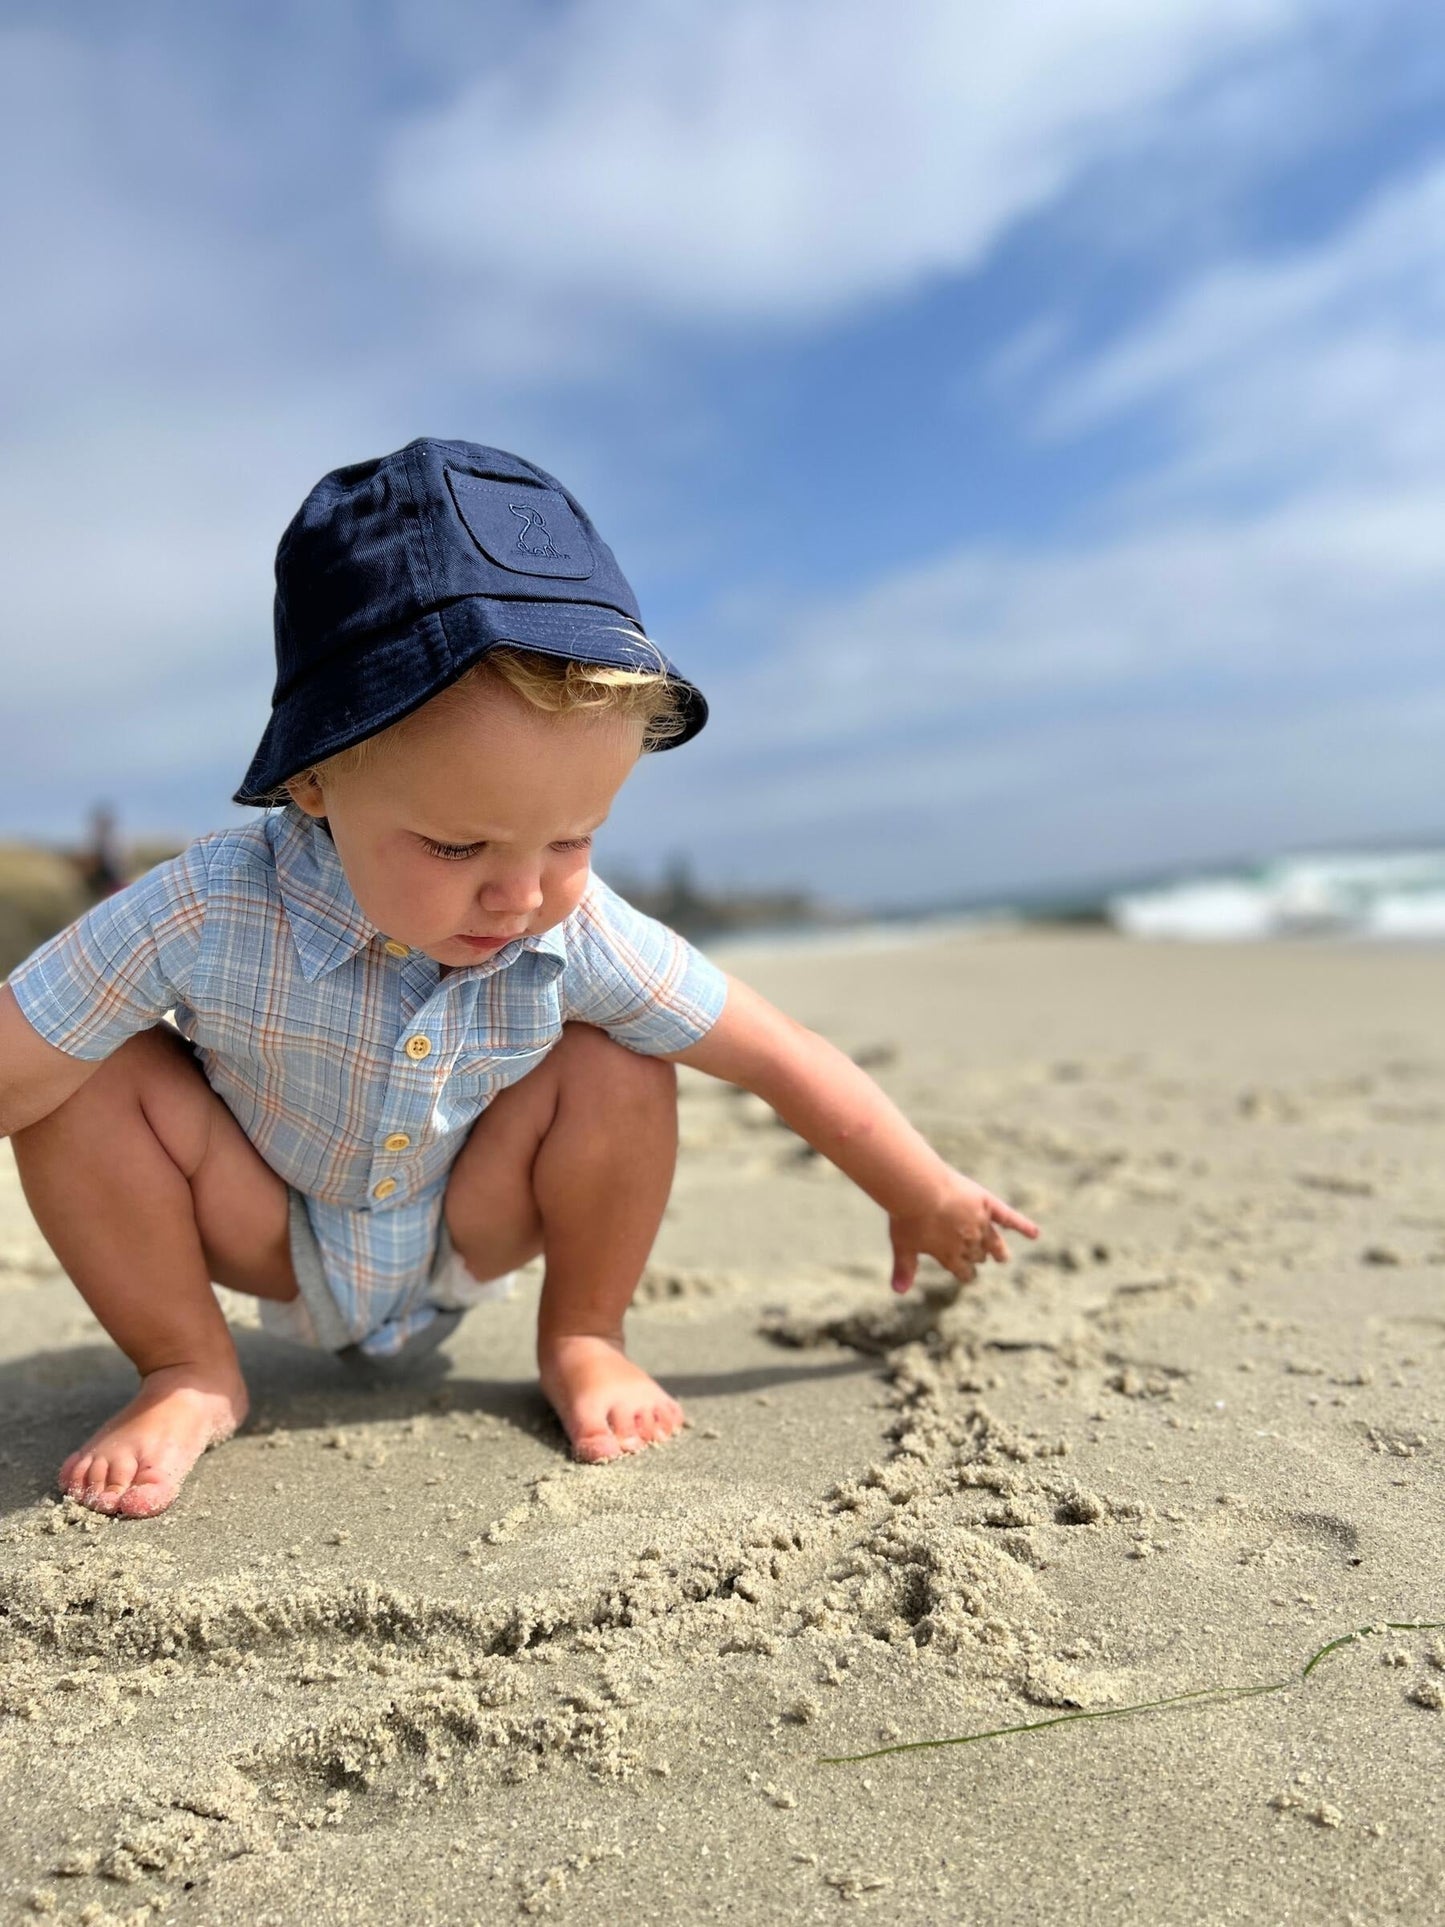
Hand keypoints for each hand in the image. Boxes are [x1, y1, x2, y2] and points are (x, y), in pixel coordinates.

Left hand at [888, 1173, 1039, 1294]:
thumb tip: (897, 1292)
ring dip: (998, 1250)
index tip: (967, 1276)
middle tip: (981, 1259)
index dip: (965, 1274)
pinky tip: (1034, 1234)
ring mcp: (979, 1223)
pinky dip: (1023, 1226)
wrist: (919, 1189)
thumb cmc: (907, 1217)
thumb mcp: (903, 1244)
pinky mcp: (986, 1204)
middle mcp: (968, 1241)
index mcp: (949, 1254)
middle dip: (978, 1258)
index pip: (962, 1271)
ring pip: (993, 1241)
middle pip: (977, 1255)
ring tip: (1002, 1257)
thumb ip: (904, 1268)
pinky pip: (1009, 1217)